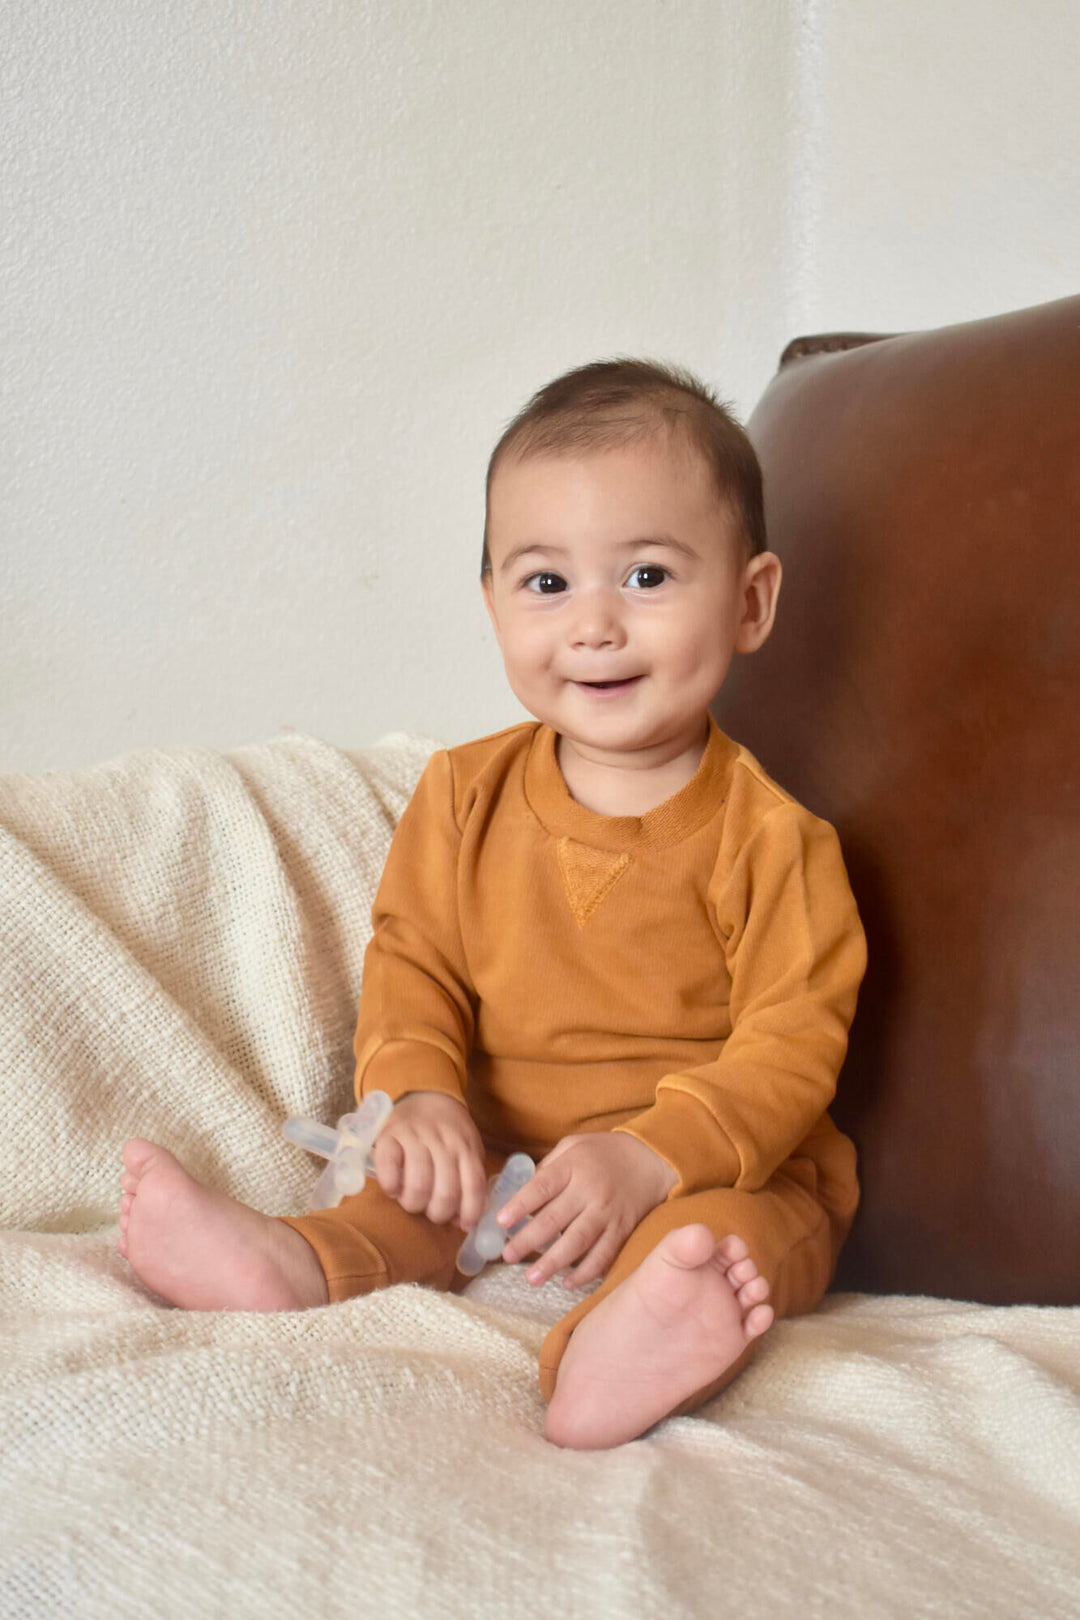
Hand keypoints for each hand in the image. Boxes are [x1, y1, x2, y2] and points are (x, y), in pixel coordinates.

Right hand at [372, 1092, 486, 1229]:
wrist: (423, 1093)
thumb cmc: (447, 1130)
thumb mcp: (467, 1146)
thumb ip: (469, 1179)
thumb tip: (463, 1222)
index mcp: (466, 1146)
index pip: (473, 1185)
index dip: (470, 1212)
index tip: (463, 1225)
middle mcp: (443, 1141)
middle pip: (446, 1191)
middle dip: (439, 1214)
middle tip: (432, 1213)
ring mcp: (416, 1136)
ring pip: (419, 1184)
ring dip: (415, 1204)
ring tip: (412, 1203)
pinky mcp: (389, 1134)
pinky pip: (389, 1166)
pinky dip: (391, 1185)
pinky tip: (393, 1190)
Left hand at [497, 1132, 677, 1288]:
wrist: (651, 1159)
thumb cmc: (604, 1152)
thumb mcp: (573, 1146)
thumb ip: (548, 1167)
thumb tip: (521, 1195)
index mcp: (573, 1166)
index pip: (541, 1187)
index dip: (520, 1205)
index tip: (500, 1222)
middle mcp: (590, 1190)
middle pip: (555, 1219)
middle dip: (528, 1240)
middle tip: (507, 1256)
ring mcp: (607, 1212)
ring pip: (578, 1242)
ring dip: (553, 1263)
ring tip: (532, 1279)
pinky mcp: (622, 1230)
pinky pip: (603, 1255)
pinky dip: (586, 1272)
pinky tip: (568, 1283)